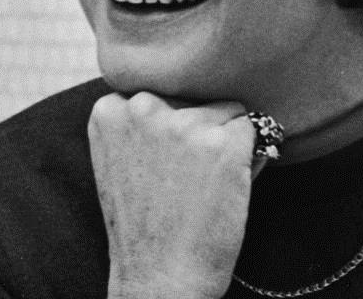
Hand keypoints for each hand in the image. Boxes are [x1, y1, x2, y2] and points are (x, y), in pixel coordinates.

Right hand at [88, 91, 256, 298]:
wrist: (159, 275)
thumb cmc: (144, 223)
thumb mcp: (119, 158)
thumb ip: (138, 120)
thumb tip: (188, 88)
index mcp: (110, 109)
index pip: (160, 90)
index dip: (168, 125)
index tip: (159, 160)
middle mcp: (142, 107)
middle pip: (191, 95)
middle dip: (196, 126)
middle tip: (182, 176)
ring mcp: (182, 124)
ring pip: (224, 110)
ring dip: (223, 140)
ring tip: (202, 183)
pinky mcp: (221, 144)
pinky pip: (253, 129)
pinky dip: (249, 156)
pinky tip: (224, 187)